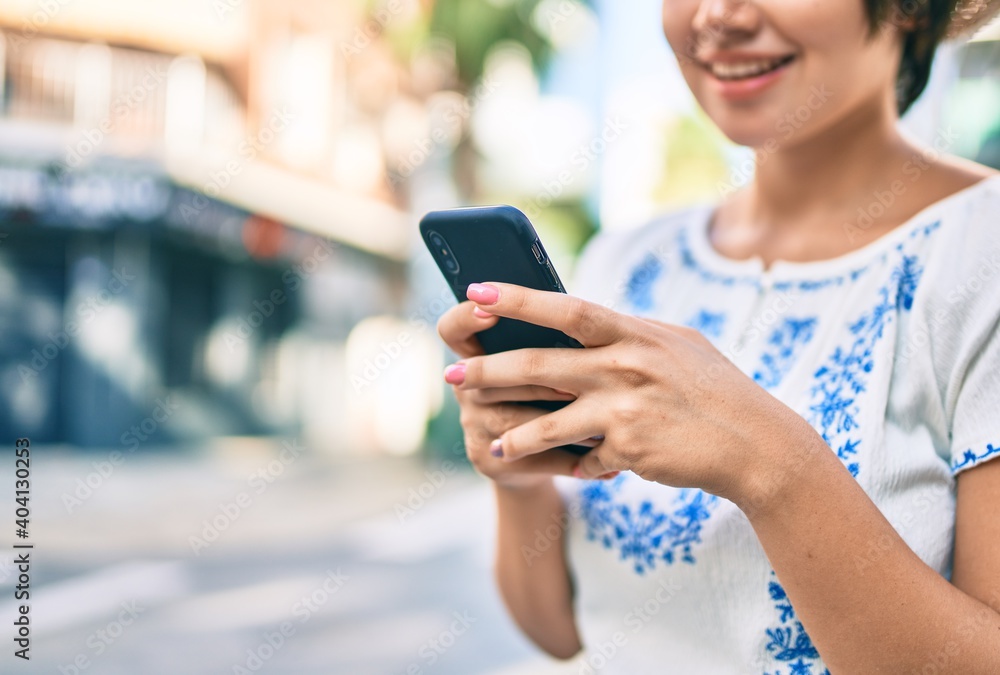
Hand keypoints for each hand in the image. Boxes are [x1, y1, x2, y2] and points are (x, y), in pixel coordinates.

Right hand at [436, 297, 593, 488]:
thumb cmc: (558, 387)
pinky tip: (605, 461)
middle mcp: (466, 388)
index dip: (465, 318)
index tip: (489, 311)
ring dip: (560, 418)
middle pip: (486, 374)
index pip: (453, 328)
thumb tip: (580, 321)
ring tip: (602, 421)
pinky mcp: (490, 460)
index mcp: (477, 351)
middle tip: (571, 383)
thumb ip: (553, 339)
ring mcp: (474, 425)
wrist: (551, 452)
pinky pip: (531, 457)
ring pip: (513, 418)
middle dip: (532, 374)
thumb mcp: (553, 356)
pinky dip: (572, 457)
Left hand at [450, 283, 819, 504]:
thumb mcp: (677, 345)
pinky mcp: (629, 449)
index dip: (518, 299)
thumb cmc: (714, 390)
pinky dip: (568, 463)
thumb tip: (583, 322)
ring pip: (549, 419)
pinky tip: (553, 468)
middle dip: (488, 369)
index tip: (474, 292)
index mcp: (635, 333)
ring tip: (485, 438)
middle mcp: (627, 365)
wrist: (756, 444)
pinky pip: (584, 459)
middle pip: (541, 364)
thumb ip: (629, 334)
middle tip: (451, 376)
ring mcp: (627, 409)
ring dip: (511, 431)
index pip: (567, 308)